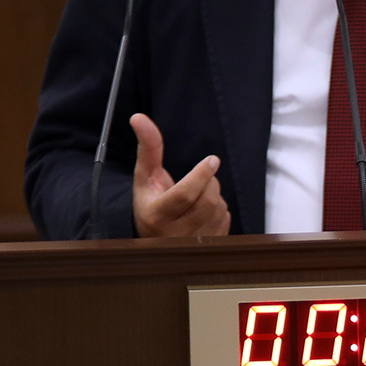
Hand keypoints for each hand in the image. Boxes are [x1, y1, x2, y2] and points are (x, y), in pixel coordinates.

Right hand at [130, 113, 229, 236]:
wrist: (155, 238)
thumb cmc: (150, 202)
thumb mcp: (145, 177)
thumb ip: (148, 148)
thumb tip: (138, 118)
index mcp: (155, 215)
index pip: (185, 194)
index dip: (201, 175)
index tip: (212, 160)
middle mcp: (173, 235)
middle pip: (207, 200)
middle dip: (210, 182)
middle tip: (202, 178)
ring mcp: (192, 244)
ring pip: (219, 210)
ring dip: (215, 196)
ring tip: (199, 197)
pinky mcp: (208, 247)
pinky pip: (226, 221)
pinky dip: (220, 211)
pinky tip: (205, 212)